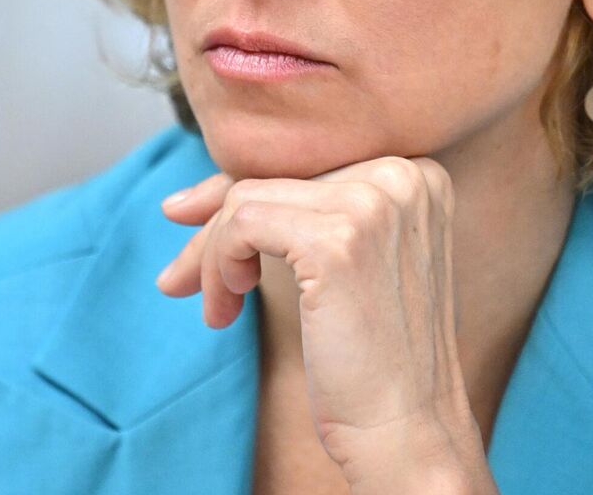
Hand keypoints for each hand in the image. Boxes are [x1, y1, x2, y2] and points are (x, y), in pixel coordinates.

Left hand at [154, 155, 494, 490]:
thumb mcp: (339, 265)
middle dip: (213, 231)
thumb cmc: (371, 359)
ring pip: (245, 199)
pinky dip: (219, 266)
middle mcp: (403, 174)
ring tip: (220, 310)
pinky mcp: (338, 238)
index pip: (300, 162)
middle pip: (270, 177)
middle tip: (177, 280)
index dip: (235, 194)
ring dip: (213, 259)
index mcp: (415, 173)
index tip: (183, 217)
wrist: (406, 430)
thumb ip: (288, 215)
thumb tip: (182, 200)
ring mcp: (373, 202)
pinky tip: (229, 309)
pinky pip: (240, 225)